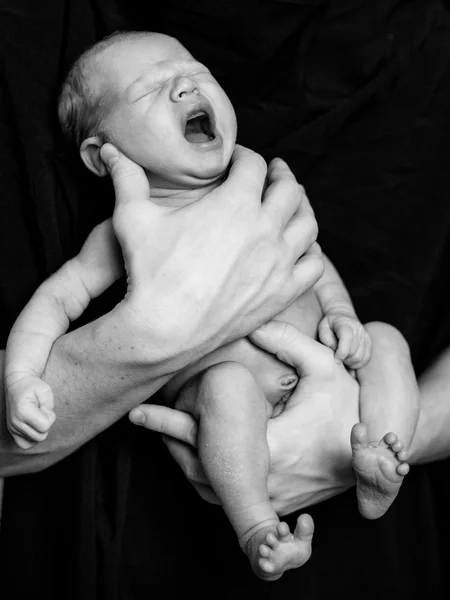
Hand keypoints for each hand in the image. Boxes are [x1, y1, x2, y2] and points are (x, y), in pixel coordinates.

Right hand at [101, 143, 322, 369]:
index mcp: (237, 203)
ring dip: (301, 208)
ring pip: (308, 224)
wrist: (164, 329)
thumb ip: (125, 178)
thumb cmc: (149, 272)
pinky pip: (314, 266)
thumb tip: (109, 150)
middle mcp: (266, 229)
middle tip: (273, 173)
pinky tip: (300, 247)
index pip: (255, 164)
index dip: (246, 155)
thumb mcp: (133, 218)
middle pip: (290, 189)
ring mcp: (279, 264)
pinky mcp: (282, 294)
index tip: (238, 159)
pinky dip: (311, 251)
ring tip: (292, 204)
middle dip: (280, 175)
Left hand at [130, 321, 359, 513]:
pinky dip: (201, 473)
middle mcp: (267, 481)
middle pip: (199, 467)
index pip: (208, 442)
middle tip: (135, 414)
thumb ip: (289, 342)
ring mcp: (269, 496)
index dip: (170, 426)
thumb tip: (251, 324)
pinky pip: (224, 495)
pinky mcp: (271, 500)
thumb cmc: (346, 404)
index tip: (139, 410)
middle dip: (166, 439)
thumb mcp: (323, 367)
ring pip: (208, 486)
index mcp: (274, 449)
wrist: (370, 447)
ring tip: (157, 428)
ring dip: (180, 457)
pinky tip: (187, 450)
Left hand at [318, 312, 371, 368]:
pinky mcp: (368, 343)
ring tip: (342, 358)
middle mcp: (358, 329)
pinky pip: (365, 358)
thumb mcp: (323, 327)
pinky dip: (357, 363)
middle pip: (353, 351)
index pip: (347, 338)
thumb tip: (335, 350)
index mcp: (345, 324)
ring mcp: (365, 336)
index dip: (341, 352)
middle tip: (336, 357)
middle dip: (344, 358)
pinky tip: (349, 360)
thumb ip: (326, 338)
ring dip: (350, 362)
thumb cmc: (330, 324)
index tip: (335, 358)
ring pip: (360, 357)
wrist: (344, 316)